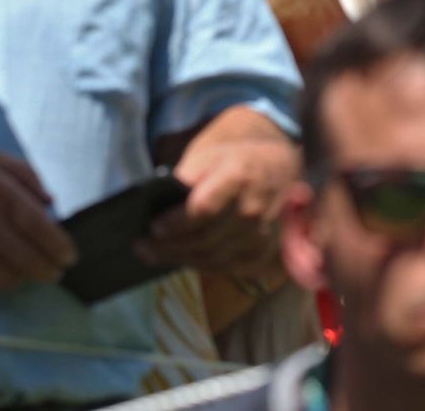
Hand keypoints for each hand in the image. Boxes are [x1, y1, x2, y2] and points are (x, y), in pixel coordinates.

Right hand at [0, 147, 75, 290]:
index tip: (70, 256)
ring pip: (8, 277)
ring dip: (25, 277)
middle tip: (56, 270)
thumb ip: (25, 175)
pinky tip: (4, 273)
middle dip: (49, 269)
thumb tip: (49, 203)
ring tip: (31, 271)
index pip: (41, 230)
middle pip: (29, 260)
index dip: (61, 247)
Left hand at [136, 134, 298, 275]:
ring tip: (154, 256)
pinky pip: (227, 268)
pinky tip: (183, 260)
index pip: (203, 208)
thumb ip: (185, 178)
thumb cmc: (238, 161)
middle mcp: (254, 210)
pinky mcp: (264, 254)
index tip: (152, 228)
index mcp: (239, 178)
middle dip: (169, 247)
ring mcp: (262, 236)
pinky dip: (202, 266)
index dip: (177, 222)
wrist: (282, 169)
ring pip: (214, 258)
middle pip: (205, 239)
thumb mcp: (210, 155)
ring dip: (181, 260)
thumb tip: (154, 204)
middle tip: (141, 248)